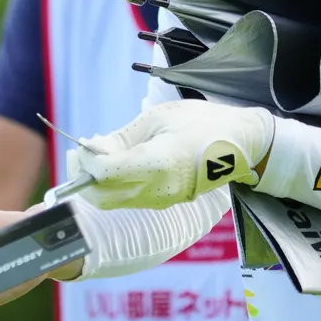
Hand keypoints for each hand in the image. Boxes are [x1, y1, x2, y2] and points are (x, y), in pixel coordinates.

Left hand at [69, 100, 273, 209]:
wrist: (240, 143)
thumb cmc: (200, 122)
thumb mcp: (157, 118)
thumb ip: (122, 138)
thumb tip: (91, 149)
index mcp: (158, 163)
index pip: (105, 173)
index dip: (86, 161)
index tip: (83, 144)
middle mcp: (157, 190)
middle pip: (102, 197)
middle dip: (82, 177)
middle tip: (80, 153)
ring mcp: (161, 201)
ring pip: (112, 202)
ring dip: (95, 183)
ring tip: (97, 155)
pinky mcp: (164, 203)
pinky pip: (127, 200)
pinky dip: (112, 185)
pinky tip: (115, 163)